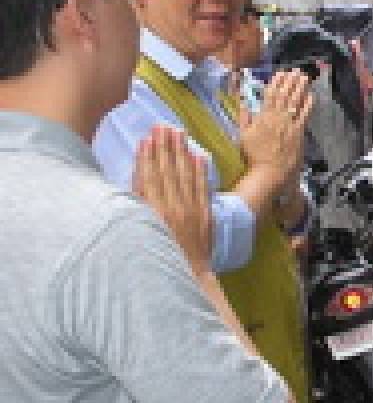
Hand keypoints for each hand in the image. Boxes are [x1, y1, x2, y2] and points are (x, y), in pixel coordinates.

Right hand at [134, 125, 212, 269]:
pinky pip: (202, 188)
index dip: (147, 158)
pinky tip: (198, 155)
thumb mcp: (141, 232)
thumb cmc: (158, 255)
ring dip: (181, 152)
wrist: (186, 274)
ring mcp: (191, 210)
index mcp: (153, 213)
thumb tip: (137, 181)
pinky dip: (200, 171)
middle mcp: (172, 208)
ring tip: (179, 133)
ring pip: (185, 175)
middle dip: (164, 147)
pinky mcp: (205, 215)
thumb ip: (139, 207)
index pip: (149, 178)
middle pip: (167, 172)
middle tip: (163, 127)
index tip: (146, 139)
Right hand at [238, 68, 311, 192]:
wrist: (269, 171)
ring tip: (304, 77)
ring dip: (300, 88)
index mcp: (263, 116)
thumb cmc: (254, 156)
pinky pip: (305, 115)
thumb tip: (243, 103)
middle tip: (296, 70)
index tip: (281, 72)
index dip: (276, 82)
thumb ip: (244, 118)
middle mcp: (277, 117)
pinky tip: (312, 95)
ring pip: (295, 102)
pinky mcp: (299, 132)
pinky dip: (309, 104)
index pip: (270, 94)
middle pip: (285, 95)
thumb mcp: (243, 135)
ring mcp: (289, 124)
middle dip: (290, 81)